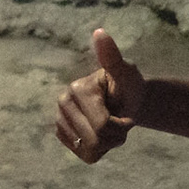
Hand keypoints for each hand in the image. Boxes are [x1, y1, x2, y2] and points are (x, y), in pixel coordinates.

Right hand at [56, 28, 146, 163]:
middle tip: (119, 120)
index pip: (103, 127)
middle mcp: (62, 104)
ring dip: (108, 144)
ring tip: (111, 126)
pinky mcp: (62, 135)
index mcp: (76, 90)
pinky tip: (101, 134)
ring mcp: (60, 121)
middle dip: (115, 136)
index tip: (124, 112)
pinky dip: (99, 150)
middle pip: (96, 141)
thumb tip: (99, 33)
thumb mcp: (126, 72)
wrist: (126, 99)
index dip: (121, 127)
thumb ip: (113, 57)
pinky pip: (86, 156)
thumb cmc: (128, 85)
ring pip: (90, 151)